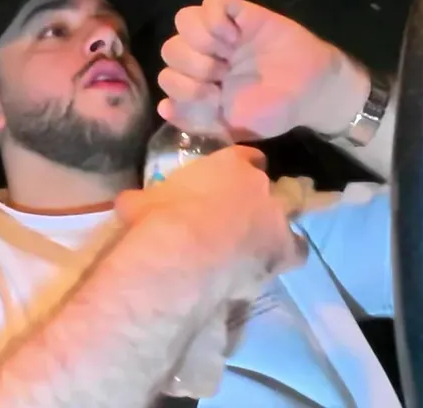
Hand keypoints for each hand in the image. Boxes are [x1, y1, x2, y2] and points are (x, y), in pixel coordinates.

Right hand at [114, 145, 303, 275]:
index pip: (245, 157)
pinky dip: (282, 257)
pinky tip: (265, 266)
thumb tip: (129, 202)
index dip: (238, 168)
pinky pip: (293, 252)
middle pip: (267, 188)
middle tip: (233, 218)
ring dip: (270, 228)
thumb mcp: (139, 202)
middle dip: (253, 200)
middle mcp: (260, 186)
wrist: (181, 256)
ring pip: (284, 218)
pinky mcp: (284, 251)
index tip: (227, 181)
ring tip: (250, 244)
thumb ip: (142, 198)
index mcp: (229, 164)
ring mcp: (277, 218)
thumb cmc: (158, 220)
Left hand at [157, 0, 369, 140]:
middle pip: (169, 48)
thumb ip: (196, 119)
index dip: (183, 89)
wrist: (312, 92)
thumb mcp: (231, 127)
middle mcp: (205, 55)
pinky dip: (216, 19)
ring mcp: (221, 32)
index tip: (214, 98)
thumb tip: (163, 108)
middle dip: (192, 67)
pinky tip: (235, 36)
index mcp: (199, 82)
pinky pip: (211, 3)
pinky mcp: (240, 13)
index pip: (166, 77)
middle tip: (220, 76)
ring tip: (225, 53)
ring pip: (184, 19)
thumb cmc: (273, 111)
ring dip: (199, 41)